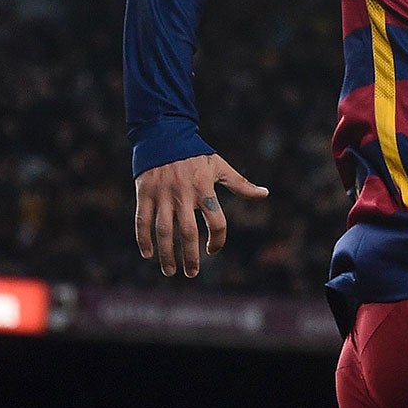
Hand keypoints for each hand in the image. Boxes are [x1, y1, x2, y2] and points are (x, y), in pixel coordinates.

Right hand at [135, 152, 269, 277]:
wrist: (164, 133)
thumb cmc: (195, 153)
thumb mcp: (220, 167)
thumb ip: (241, 184)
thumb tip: (265, 194)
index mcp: (204, 190)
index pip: (216, 222)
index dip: (218, 240)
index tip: (213, 250)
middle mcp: (183, 195)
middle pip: (188, 232)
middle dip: (190, 256)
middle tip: (191, 273)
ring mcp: (162, 195)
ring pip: (163, 231)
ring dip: (167, 254)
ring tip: (169, 271)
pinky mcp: (144, 193)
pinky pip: (142, 220)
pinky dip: (143, 238)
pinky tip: (147, 254)